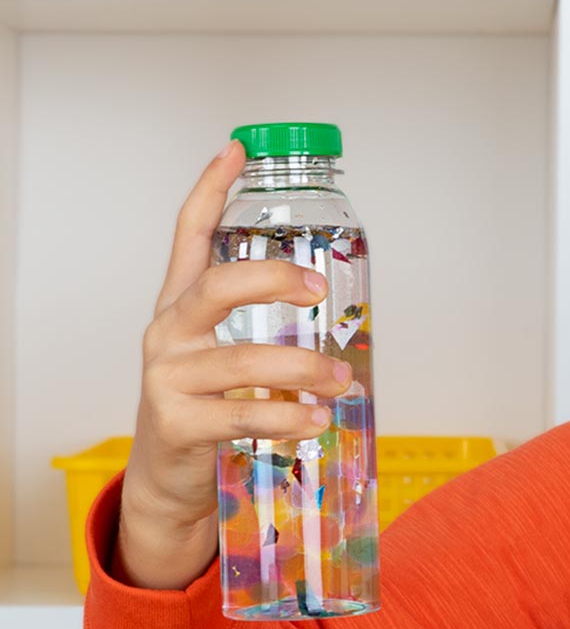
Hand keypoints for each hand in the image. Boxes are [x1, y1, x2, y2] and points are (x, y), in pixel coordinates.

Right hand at [113, 141, 350, 589]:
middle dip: (273, 280)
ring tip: (343, 379)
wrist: (171, 478)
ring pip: (241, 361)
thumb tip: (340, 308)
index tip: (238, 150)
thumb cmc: (209, 405)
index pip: (188, 235)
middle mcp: (168, 334)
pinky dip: (288, 417)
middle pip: (217, 288)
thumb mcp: (230, 355)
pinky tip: (317, 418)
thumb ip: (267, 327)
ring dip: (302, 367)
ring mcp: (168, 379)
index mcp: (182, 307)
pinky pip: (242, 415)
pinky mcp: (178, 425)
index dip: (210, 190)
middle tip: (320, 288)